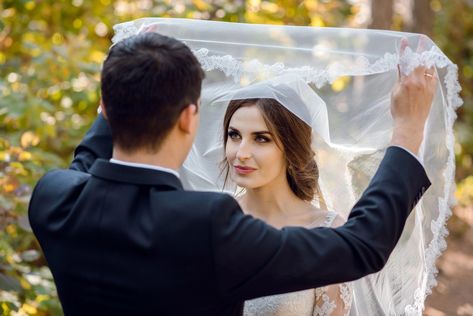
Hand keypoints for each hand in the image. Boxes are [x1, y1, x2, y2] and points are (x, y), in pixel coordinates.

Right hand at [390, 38, 436, 154]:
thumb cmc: (398, 110)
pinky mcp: (432, 92)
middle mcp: (418, 81)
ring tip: (425, 54)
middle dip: (421, 49)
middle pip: (420, 61)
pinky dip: (431, 72)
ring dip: (426, 60)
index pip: (405, 61)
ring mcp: (427, 86)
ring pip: (429, 68)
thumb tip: (402, 67)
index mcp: (407, 81)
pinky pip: (433, 77)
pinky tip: (429, 70)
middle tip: (422, 39)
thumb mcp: (395, 92)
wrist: (410, 124)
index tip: (404, 39)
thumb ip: (400, 78)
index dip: (404, 50)